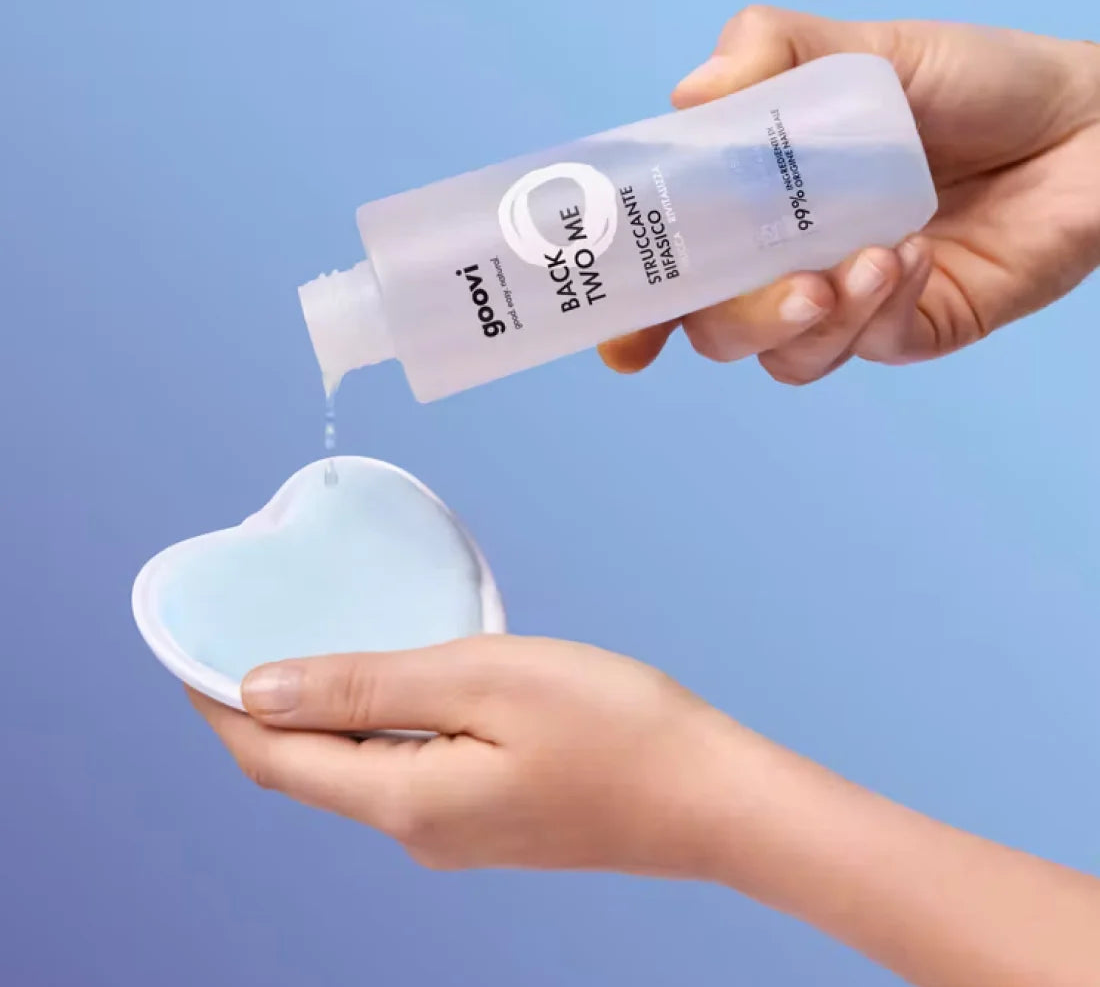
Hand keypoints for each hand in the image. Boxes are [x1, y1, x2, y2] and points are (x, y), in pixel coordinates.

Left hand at [191, 634, 1099, 985]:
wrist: (710, 795)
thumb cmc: (611, 726)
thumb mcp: (481, 681)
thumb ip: (367, 688)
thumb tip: (259, 689)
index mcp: (403, 800)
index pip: (274, 758)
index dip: (219, 705)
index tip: (189, 650)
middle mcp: (417, 831)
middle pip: (307, 771)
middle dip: (261, 710)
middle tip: (243, 637)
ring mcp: (455, 832)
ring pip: (355, 770)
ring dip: (321, 715)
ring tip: (313, 648)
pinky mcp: (488, 819)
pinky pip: (402, 771)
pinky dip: (376, 726)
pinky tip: (395, 684)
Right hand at [599, 8, 1099, 384]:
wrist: (1085, 118)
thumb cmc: (970, 83)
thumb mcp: (864, 51)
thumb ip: (774, 52)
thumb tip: (690, 95)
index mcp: (757, 204)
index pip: (677, 267)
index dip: (637, 313)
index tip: (622, 339)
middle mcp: (790, 261)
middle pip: (717, 329)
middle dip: (736, 320)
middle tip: (791, 282)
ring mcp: (849, 303)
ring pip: (785, 357)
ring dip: (811, 321)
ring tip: (865, 261)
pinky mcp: (912, 328)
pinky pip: (873, 347)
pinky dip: (884, 306)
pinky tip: (916, 251)